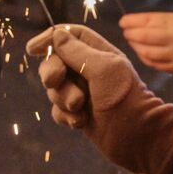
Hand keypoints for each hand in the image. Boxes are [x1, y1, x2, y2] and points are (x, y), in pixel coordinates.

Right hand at [26, 25, 172, 173]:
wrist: (139, 139)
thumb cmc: (125, 100)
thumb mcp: (104, 70)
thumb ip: (79, 52)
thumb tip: (58, 34)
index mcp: (101, 53)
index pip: (71, 35)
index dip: (51, 38)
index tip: (33, 49)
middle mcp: (91, 70)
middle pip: (55, 61)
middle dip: (52, 72)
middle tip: (55, 80)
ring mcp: (84, 92)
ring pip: (54, 88)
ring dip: (62, 98)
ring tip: (80, 108)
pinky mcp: (79, 113)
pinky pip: (57, 110)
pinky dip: (65, 115)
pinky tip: (80, 123)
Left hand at [119, 12, 172, 72]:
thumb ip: (159, 21)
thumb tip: (133, 23)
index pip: (149, 20)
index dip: (133, 21)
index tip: (123, 21)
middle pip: (146, 37)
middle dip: (131, 34)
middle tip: (126, 32)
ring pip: (147, 52)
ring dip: (136, 47)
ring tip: (133, 42)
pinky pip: (154, 64)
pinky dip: (144, 58)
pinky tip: (142, 52)